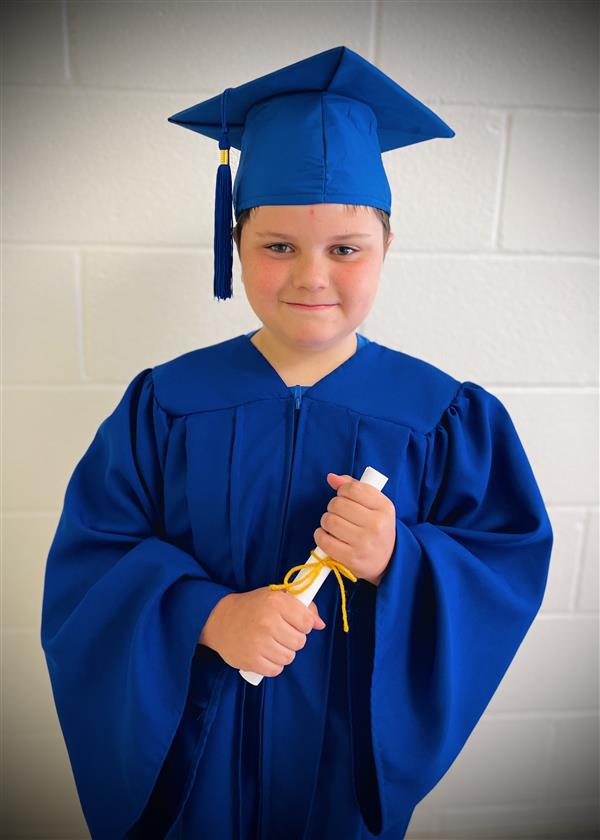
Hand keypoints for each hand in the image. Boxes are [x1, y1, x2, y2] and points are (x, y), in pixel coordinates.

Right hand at [201, 587, 325, 676]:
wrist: (219, 619)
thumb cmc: (253, 607)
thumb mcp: (276, 597)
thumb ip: (302, 607)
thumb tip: (321, 625)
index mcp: (276, 602)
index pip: (307, 622)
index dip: (304, 624)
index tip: (294, 623)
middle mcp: (268, 621)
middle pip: (300, 642)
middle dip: (293, 639)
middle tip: (280, 633)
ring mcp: (259, 642)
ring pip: (289, 658)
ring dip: (283, 653)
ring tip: (271, 643)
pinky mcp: (251, 660)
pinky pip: (275, 670)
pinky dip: (273, 665)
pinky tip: (265, 654)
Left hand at [314, 472, 395, 586]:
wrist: (389, 560)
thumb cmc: (377, 528)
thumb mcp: (374, 505)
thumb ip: (354, 487)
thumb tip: (331, 477)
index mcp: (384, 507)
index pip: (353, 489)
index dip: (342, 490)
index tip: (344, 497)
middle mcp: (376, 524)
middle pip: (337, 504)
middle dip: (333, 507)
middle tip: (339, 514)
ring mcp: (364, 542)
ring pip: (329, 520)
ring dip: (326, 521)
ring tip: (334, 525)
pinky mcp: (351, 558)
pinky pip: (324, 540)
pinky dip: (320, 535)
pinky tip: (327, 535)